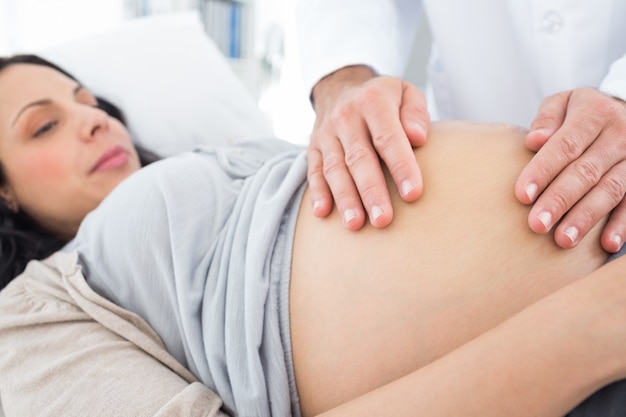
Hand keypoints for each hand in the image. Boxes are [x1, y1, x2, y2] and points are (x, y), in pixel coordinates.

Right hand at [308, 65, 428, 229]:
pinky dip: (317, 193)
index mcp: (372, 101)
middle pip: (359, 158)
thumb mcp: (405, 92)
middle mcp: (346, 117)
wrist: (340, 87)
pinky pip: (313, 172)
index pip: (387, 137)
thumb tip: (418, 137)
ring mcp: (326, 134)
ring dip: (345, 198)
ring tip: (355, 224)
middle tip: (383, 220)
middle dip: (371, 191)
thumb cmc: (383, 99)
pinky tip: (323, 213)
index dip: (400, 166)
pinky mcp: (313, 148)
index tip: (413, 194)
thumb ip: (415, 112)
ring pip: (334, 169)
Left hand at [515, 88, 625, 251]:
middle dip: (560, 200)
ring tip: (563, 240)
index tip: (522, 195)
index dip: (543, 171)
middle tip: (537, 225)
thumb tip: (534, 140)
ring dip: (586, 217)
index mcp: (594, 114)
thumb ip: (547, 119)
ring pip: (611, 190)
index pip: (565, 145)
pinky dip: (622, 225)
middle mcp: (618, 135)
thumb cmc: (580, 112)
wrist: (624, 109)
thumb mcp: (563, 103)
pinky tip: (607, 245)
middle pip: (586, 171)